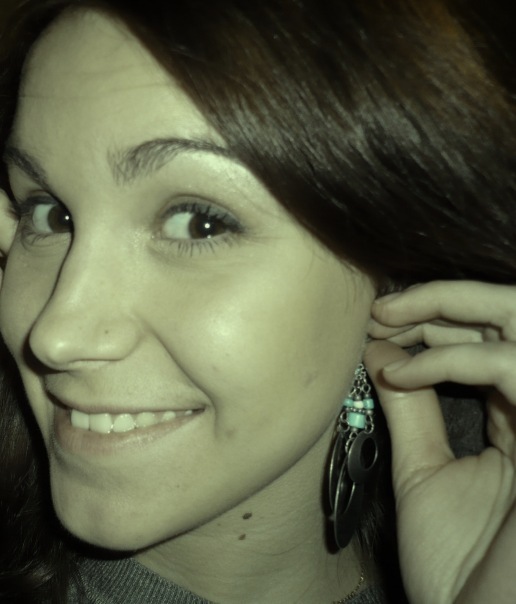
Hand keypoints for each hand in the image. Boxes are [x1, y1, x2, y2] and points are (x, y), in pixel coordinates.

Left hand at [365, 281, 515, 603]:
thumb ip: (413, 412)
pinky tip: (400, 373)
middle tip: (384, 308)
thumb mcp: (424, 471)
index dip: (440, 317)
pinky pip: (511, 368)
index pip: (492, 338)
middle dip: (444, 298)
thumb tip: (384, 354)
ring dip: (448, 306)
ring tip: (387, 319)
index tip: (381, 320)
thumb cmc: (457, 565)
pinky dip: (451, 358)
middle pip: (512, 314)